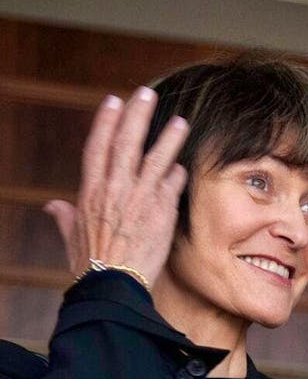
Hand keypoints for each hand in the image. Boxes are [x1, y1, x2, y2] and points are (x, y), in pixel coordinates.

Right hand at [44, 87, 188, 287]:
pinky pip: (172, 185)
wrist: (114, 284)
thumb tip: (53, 205)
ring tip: (181, 121)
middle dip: (137, 115)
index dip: (106, 122)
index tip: (114, 101)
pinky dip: (178, 174)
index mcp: (91, 191)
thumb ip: (65, 217)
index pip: (97, 147)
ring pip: (156, 159)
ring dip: (168, 138)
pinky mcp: (161, 211)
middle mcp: (115, 190)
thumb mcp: (72, 237)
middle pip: (126, 143)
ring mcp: (140, 199)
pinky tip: (185, 165)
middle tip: (146, 94)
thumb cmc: (91, 265)